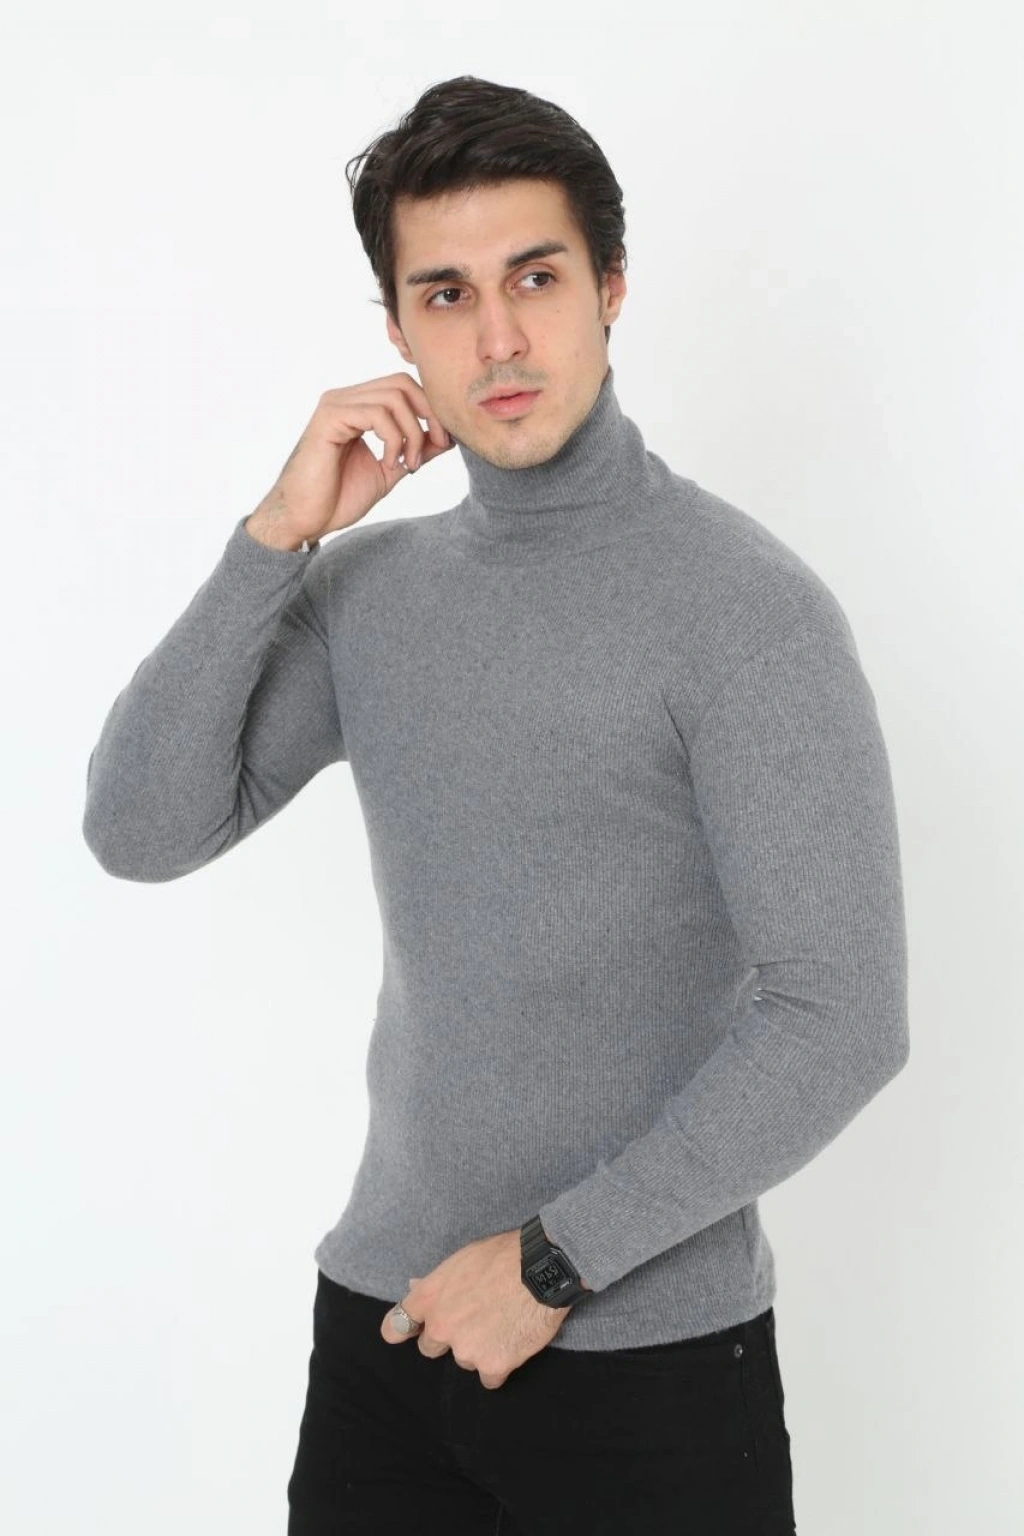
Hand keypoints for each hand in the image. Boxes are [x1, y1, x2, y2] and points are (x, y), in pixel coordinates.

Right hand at [246, 372, 455, 549]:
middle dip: (428, 414)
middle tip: (434, 447)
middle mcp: (345, 399)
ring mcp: (335, 405)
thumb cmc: (338, 498)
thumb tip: (446, 438)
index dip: (430, 410)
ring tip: (407, 464)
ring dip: (412, 433)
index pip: (403, 388)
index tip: (443, 443)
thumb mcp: (389, 471)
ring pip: (394, 397)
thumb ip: (414, 451)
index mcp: (357, 407)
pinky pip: (376, 413)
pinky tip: (389, 462)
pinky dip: (393, 438)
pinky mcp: (329, 417)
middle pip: (402, 383)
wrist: (305, 519)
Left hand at [380, 1228, 571, 1389]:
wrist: (540, 1269)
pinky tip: (512, 1344)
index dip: (402, 1330)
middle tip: (473, 1321)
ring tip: (501, 1325)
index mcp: (429, 1298)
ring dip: (478, 1349)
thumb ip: (437, 1282)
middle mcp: (441, 1328)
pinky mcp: (493, 1366)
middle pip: (430, 1347)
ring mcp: (466, 1350)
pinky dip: (500, 1365)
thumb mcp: (461, 1260)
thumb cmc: (502, 1255)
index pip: (395, 1326)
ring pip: (464, 1360)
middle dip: (447, 1338)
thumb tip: (415, 1288)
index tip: (408, 1331)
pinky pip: (490, 1378)